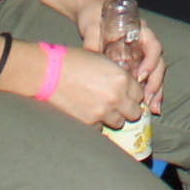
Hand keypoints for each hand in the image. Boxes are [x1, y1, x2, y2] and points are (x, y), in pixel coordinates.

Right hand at [23, 38, 141, 129]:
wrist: (49, 73)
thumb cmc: (72, 60)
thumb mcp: (101, 60)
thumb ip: (116, 74)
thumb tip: (124, 85)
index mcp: (121, 78)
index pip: (140, 94)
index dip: (133, 94)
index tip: (126, 94)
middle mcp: (116, 97)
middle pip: (135, 112)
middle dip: (127, 109)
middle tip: (117, 104)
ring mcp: (103, 112)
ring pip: (119, 123)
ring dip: (113, 117)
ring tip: (102, 109)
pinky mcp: (90, 123)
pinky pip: (101, 128)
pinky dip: (96, 123)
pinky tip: (88, 113)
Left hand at [74, 1, 167, 112]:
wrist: (91, 12)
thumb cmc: (94, 16)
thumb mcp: (93, 27)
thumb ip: (92, 42)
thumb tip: (90, 61)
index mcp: (139, 31)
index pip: (154, 46)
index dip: (150, 62)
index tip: (140, 76)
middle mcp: (144, 43)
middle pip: (158, 64)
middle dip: (156, 83)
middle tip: (148, 100)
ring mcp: (141, 54)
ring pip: (155, 73)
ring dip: (156, 91)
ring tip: (153, 108)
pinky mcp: (135, 64)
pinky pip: (146, 78)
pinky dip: (148, 92)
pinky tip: (148, 106)